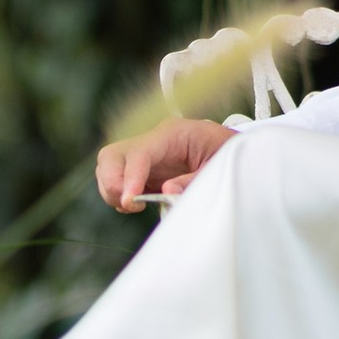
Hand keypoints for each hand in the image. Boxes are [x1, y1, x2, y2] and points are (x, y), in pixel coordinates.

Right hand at [94, 116, 232, 211]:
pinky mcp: (143, 169)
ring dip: (112, 190)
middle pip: (112, 155)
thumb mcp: (218, 165)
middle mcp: (152, 141)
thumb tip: (167, 191)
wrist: (230, 148)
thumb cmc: (226, 152)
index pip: (140, 152)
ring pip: (108, 167)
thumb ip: (193, 179)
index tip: (130, 201)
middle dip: (112, 182)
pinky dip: (118, 194)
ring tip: (135, 205)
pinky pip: (117, 179)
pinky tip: (136, 203)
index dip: (131, 177)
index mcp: (172, 133)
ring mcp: (144, 154)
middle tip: (130, 204)